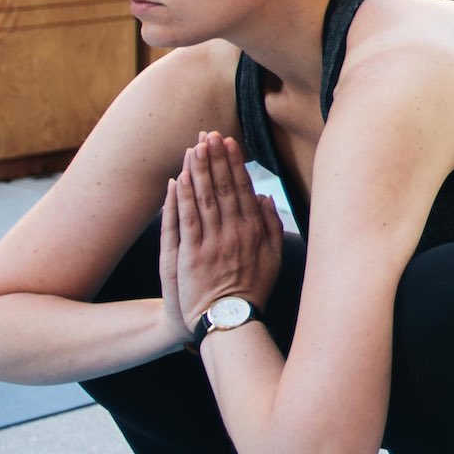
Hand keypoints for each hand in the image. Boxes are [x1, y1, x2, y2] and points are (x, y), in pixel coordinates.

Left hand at [160, 131, 283, 346]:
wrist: (230, 319)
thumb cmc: (252, 290)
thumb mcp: (274, 258)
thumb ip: (272, 226)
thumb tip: (264, 198)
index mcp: (254, 231)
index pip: (242, 189)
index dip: (234, 164)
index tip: (229, 143)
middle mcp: (234, 232)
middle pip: (222, 188)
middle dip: (215, 159)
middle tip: (208, 134)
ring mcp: (213, 242)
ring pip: (204, 198)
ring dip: (199, 170)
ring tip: (194, 146)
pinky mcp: (193, 254)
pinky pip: (188, 219)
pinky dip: (183, 197)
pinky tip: (180, 177)